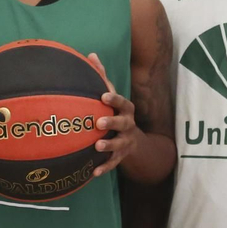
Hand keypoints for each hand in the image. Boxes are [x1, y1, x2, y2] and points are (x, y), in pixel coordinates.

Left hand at [87, 52, 143, 176]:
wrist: (135, 141)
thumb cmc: (116, 113)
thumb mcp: (111, 97)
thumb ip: (102, 77)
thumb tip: (91, 54)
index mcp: (126, 110)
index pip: (122, 103)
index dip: (114, 100)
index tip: (103, 97)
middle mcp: (128, 125)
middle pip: (123, 123)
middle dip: (112, 123)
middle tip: (98, 123)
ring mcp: (126, 142)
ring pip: (119, 144)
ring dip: (108, 146)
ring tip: (97, 146)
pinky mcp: (121, 156)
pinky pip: (113, 164)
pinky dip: (104, 168)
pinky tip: (93, 173)